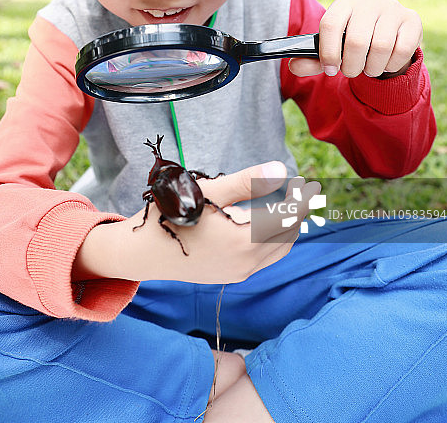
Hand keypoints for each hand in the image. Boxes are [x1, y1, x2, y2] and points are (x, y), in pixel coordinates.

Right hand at [74, 163, 320, 283]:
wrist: (142, 251)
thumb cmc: (173, 213)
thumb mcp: (209, 191)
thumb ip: (247, 181)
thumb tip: (280, 168)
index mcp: (245, 242)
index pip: (288, 220)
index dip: (300, 200)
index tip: (304, 183)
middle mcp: (246, 263)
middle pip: (287, 237)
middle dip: (295, 214)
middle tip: (297, 191)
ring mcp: (238, 273)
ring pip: (277, 251)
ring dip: (284, 229)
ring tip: (282, 205)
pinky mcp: (229, 276)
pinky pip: (262, 259)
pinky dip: (270, 241)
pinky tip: (259, 223)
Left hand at [288, 0, 421, 78]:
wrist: (389, 38)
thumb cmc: (354, 43)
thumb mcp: (333, 50)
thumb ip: (313, 60)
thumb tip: (294, 66)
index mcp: (344, 3)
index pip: (330, 24)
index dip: (328, 52)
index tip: (331, 69)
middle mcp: (368, 1)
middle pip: (355, 40)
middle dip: (351, 65)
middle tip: (352, 71)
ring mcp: (392, 8)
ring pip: (379, 47)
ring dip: (371, 67)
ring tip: (368, 69)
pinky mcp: (412, 19)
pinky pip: (401, 49)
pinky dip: (390, 65)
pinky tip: (385, 64)